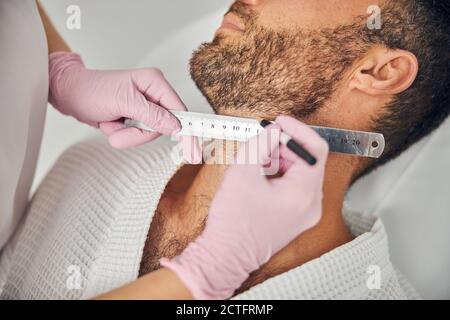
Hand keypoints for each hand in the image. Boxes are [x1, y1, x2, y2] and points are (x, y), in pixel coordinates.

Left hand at [49, 52, 184, 148]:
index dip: (185, 130)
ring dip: (127, 135)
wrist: (69, 94)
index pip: (179, 110)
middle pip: (163, 126)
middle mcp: (153, 94)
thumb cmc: (92, 91)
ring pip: (148, 133)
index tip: (192, 151)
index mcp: (154, 82)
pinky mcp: (135, 117)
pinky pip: (137, 135)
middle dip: (138, 133)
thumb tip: (176, 126)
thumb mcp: (124, 102)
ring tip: (111, 124)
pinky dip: (122, 135)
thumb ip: (152, 115)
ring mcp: (144, 107)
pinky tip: (110, 124)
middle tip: (119, 129)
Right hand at [161, 115, 329, 298]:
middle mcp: (312, 205)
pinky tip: (260, 177)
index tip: (279, 122)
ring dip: (280, 160)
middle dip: (284, 147)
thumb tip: (273, 130)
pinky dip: (280, 175)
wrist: (225, 256)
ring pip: (300, 172)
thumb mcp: (243, 171)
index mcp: (304, 194)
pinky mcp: (297, 217)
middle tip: (261, 142)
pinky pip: (295, 186)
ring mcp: (306, 213)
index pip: (315, 148)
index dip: (297, 130)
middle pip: (307, 160)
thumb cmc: (233, 223)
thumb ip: (261, 143)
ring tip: (256, 164)